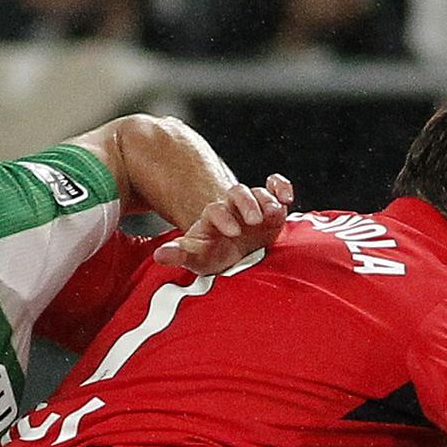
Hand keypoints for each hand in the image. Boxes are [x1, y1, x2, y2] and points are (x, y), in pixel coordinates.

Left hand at [154, 173, 293, 275]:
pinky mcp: (271, 205)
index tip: (233, 231)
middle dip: (247, 204)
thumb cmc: (216, 255)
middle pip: (238, 193)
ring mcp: (253, 204)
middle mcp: (233, 207)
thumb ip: (180, 255)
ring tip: (274, 213)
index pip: (216, 210)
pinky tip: (286, 197)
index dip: (224, 217)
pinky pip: (276, 187)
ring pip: (258, 192)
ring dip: (267, 200)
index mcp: (214, 217)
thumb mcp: (199, 258)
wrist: (239, 256)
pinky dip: (281, 187)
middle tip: (255, 220)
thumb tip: (159, 255)